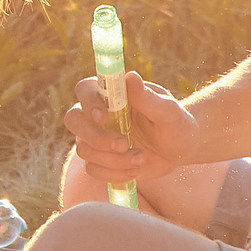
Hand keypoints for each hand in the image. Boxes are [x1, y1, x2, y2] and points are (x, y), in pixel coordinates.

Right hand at [64, 70, 200, 187]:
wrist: (178, 150)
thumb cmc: (175, 124)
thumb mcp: (168, 111)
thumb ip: (148, 97)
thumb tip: (131, 76)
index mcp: (111, 94)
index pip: (85, 89)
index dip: (88, 102)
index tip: (103, 116)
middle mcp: (97, 114)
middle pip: (73, 120)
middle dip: (96, 137)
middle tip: (124, 145)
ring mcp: (95, 138)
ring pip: (84, 149)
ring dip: (114, 159)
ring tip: (141, 158)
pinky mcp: (100, 160)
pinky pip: (93, 169)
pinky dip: (115, 173)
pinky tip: (135, 169)